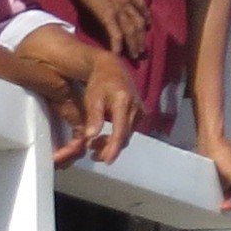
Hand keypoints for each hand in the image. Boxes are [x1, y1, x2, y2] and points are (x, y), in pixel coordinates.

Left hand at [62, 44, 136, 163]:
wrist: (114, 69)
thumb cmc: (100, 83)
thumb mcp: (93, 98)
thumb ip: (94, 117)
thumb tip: (90, 137)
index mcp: (124, 103)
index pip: (121, 131)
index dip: (114, 148)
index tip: (106, 161)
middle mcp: (136, 109)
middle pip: (125, 137)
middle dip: (109, 148)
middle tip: (93, 155)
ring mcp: (141, 112)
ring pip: (127, 135)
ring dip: (112, 143)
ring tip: (95, 146)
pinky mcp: (140, 114)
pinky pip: (129, 131)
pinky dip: (117, 137)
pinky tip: (105, 137)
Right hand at [69, 0, 150, 60]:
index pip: (141, 9)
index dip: (145, 19)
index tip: (147, 28)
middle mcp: (127, 3)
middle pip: (139, 24)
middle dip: (141, 38)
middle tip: (142, 51)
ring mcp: (118, 10)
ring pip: (131, 31)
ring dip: (133, 45)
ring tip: (135, 56)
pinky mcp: (107, 15)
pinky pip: (115, 32)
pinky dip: (117, 44)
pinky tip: (117, 54)